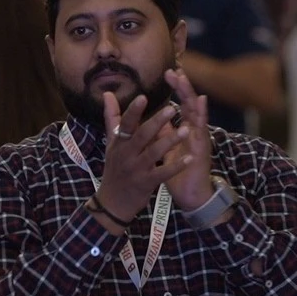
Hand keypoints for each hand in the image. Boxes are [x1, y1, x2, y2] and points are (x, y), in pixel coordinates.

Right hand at [97, 92, 191, 230]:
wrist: (112, 202)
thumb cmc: (114, 169)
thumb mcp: (111, 144)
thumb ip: (111, 118)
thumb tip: (107, 93)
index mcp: (119, 142)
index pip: (125, 124)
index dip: (133, 111)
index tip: (143, 97)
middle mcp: (126, 154)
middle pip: (142, 135)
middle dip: (156, 122)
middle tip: (172, 109)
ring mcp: (136, 169)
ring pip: (154, 153)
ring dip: (170, 142)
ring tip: (186, 130)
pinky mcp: (146, 183)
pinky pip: (163, 173)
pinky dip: (176, 166)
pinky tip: (189, 158)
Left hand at [161, 69, 213, 210]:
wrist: (190, 195)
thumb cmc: (179, 169)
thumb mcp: (166, 146)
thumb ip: (161, 130)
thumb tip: (152, 114)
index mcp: (185, 129)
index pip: (181, 104)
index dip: (177, 88)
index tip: (169, 71)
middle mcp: (194, 131)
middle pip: (190, 104)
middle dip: (183, 87)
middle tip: (175, 71)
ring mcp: (199, 139)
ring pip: (197, 114)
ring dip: (191, 97)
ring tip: (185, 80)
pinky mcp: (201, 150)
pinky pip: (200, 131)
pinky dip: (200, 116)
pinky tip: (201, 102)